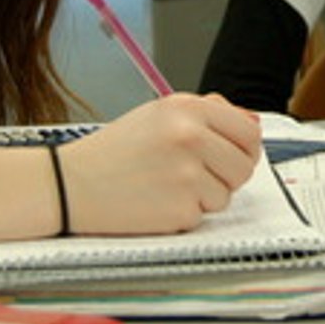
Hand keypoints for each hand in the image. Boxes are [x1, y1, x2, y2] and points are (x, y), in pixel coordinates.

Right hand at [58, 93, 261, 234]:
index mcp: (188, 108)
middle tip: (195, 175)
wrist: (70, 184)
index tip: (231, 155)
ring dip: (204, 196)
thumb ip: (209, 115)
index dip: (244, 149)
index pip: (249, 132)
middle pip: (245, 166)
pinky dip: (184, 214)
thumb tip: (254, 124)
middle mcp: (190, 136)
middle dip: (227, 175)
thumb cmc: (116, 150)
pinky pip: (202, 216)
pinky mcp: (180, 209)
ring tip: (167, 185)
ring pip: (227, 195)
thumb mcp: (160, 115)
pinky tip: (156, 201)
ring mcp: (187, 174)